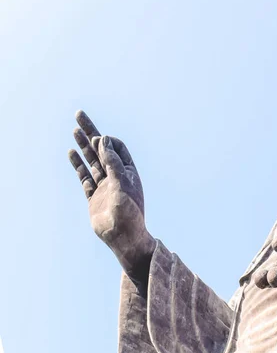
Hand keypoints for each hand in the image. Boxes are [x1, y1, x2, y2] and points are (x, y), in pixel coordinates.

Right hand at [68, 110, 154, 282]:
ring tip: (75, 129)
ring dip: (83, 145)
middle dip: (91, 132)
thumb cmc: (128, 212)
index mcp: (129, 172)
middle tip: (79, 114)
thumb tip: (104, 140)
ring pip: (91, 161)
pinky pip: (84, 176)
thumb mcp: (122, 183)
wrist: (123, 238)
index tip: (99, 138)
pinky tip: (71, 152)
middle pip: (101, 150)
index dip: (107, 141)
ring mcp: (104, 186)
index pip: (117, 148)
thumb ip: (113, 162)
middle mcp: (116, 176)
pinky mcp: (93, 196)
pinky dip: (78, 164)